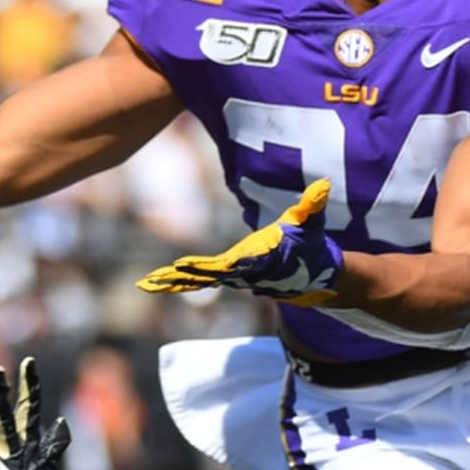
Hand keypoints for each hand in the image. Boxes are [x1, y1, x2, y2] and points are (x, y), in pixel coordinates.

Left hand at [136, 178, 342, 305]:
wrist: (310, 275)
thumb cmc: (307, 244)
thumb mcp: (310, 223)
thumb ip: (312, 205)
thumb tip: (324, 184)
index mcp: (257, 259)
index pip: (234, 262)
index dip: (214, 265)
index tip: (192, 265)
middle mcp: (241, 273)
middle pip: (208, 275)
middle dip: (184, 276)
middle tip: (159, 277)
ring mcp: (231, 277)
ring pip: (198, 281)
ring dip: (172, 283)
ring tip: (145, 284)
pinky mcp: (226, 277)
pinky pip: (198, 280)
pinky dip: (178, 282)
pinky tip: (155, 284)